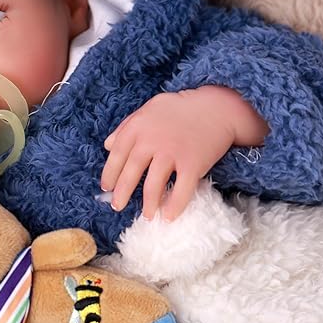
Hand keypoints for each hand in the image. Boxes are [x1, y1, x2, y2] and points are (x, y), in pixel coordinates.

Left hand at [101, 86, 267, 220]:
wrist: (216, 106)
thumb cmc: (180, 108)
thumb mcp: (148, 109)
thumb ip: (126, 126)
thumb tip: (107, 145)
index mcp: (138, 127)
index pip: (117, 154)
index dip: (110, 173)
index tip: (106, 187)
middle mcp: (151, 141)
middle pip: (131, 172)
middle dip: (122, 192)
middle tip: (117, 206)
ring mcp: (172, 153)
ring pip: (153, 185)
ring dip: (148, 204)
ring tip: (146, 215)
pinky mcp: (192, 164)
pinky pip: (181, 190)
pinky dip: (174, 206)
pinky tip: (168, 216)